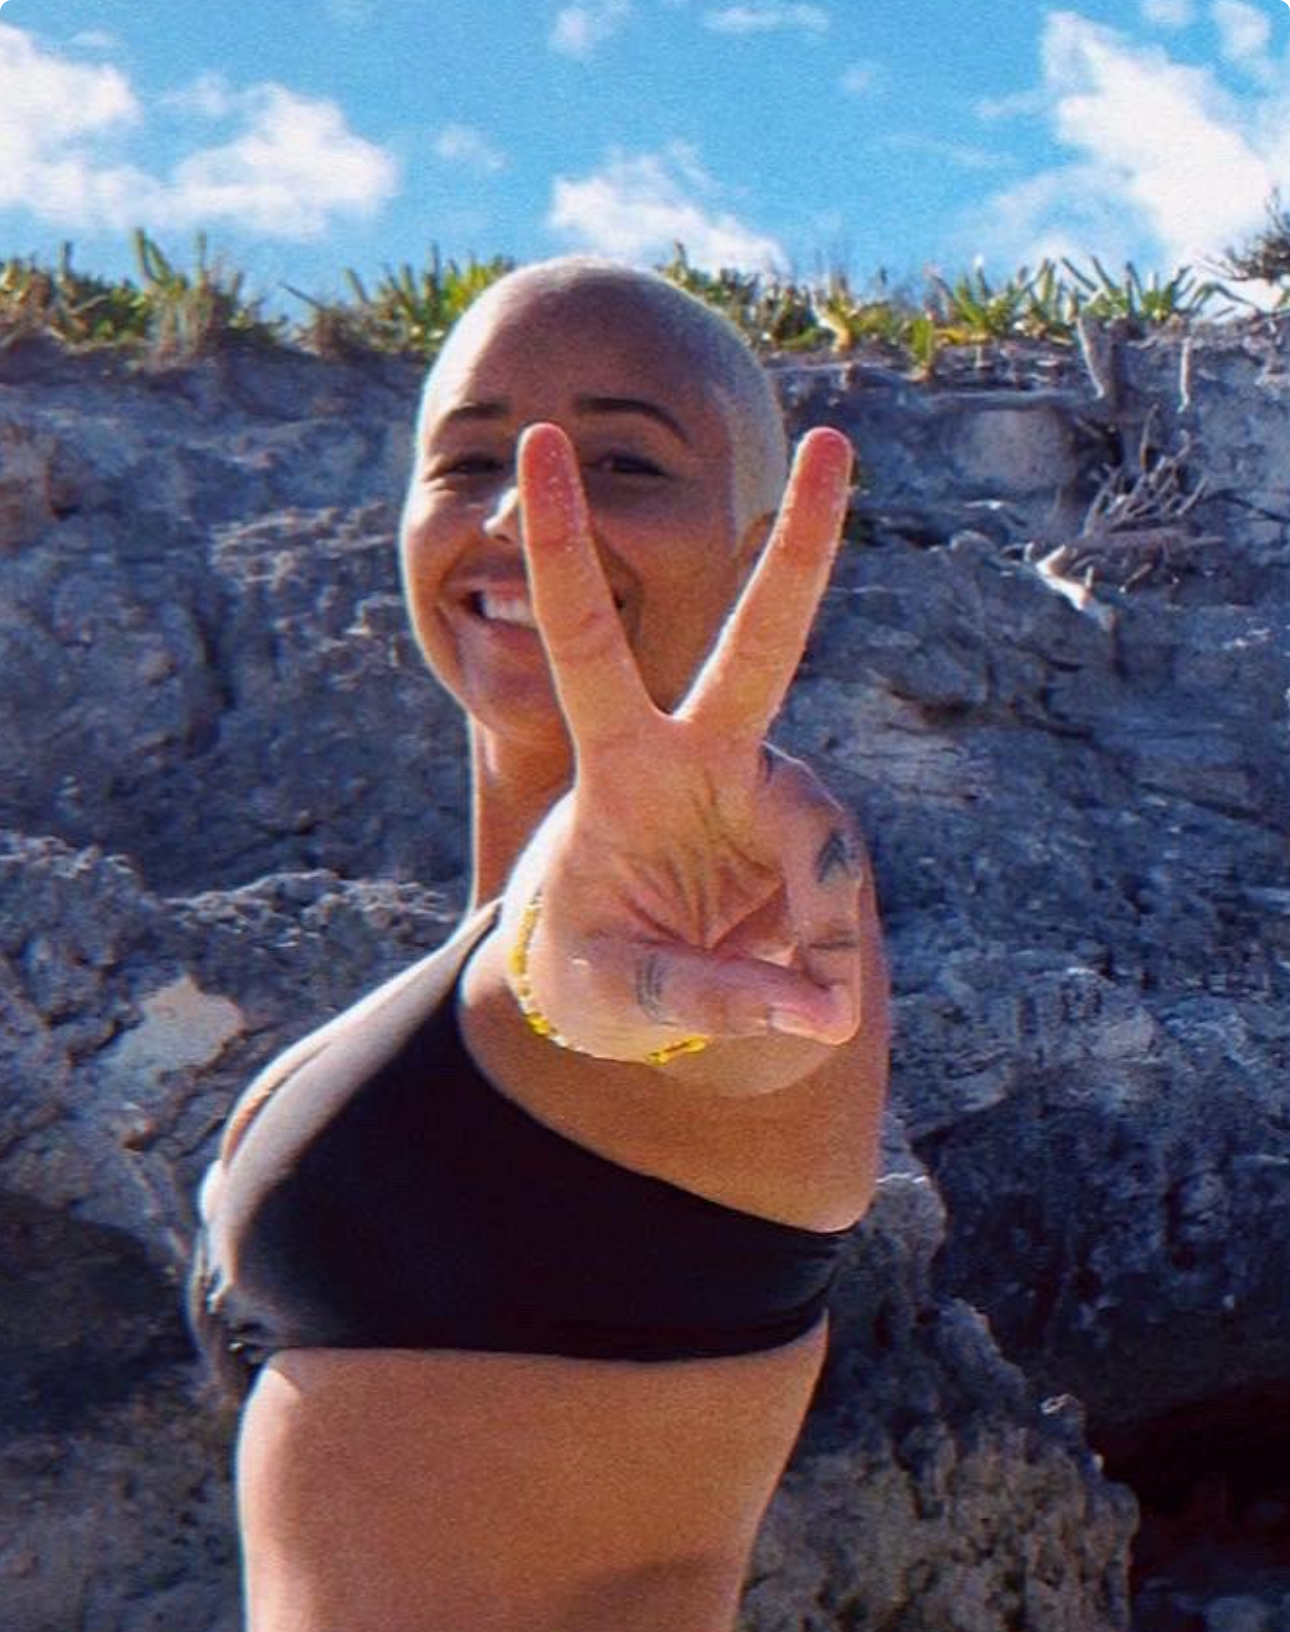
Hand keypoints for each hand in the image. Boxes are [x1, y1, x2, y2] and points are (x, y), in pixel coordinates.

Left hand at [501, 422, 867, 1062]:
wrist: (648, 1003)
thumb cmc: (599, 973)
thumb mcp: (614, 992)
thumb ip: (698, 992)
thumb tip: (819, 1006)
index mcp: (620, 763)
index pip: (588, 646)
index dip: (565, 548)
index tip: (540, 448)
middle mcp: (707, 757)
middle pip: (763, 644)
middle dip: (801, 547)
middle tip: (833, 443)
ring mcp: (772, 799)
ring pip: (822, 833)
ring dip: (818, 925)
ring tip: (814, 1009)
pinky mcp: (815, 852)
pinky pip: (836, 908)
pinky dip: (824, 969)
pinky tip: (813, 1010)